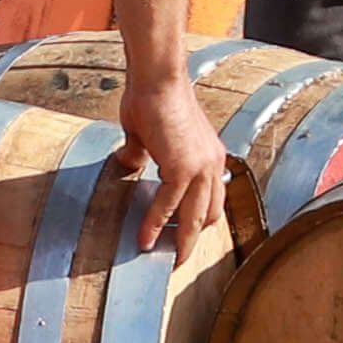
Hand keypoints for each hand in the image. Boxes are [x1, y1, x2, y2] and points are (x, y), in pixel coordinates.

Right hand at [117, 72, 230, 255]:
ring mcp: (200, 167)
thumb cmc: (151, 98)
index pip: (213, 197)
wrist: (157, 80)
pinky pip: (169, 206)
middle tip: (179, 258)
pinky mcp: (182, 168)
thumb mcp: (147, 133)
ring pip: (196, 217)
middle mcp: (212, 164)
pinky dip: (156, 225)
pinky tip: (144, 240)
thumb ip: (143, 153)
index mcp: (210, 156)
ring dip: (182, 242)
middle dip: (195, 239)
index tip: (186, 235)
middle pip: (210, 214)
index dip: (201, 218)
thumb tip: (129, 164)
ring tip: (168, 262)